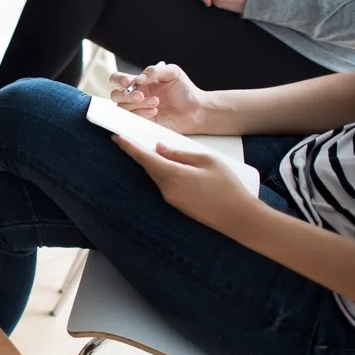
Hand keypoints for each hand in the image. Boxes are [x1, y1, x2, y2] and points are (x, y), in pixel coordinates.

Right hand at [110, 63, 208, 132]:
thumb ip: (154, 71)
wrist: (196, 109)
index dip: (118, 80)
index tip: (129, 82)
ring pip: (122, 109)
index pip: (117, 79)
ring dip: (138, 105)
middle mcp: (135, 96)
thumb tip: (138, 79)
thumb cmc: (184, 90)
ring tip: (156, 103)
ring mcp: (137, 110)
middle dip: (126, 95)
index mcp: (139, 82)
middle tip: (141, 95)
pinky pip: (131, 120)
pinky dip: (141, 115)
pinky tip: (155, 112)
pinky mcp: (142, 123)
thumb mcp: (173, 73)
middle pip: (115, 95)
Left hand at [113, 137, 259, 233]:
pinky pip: (164, 184)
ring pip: (156, 176)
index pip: (145, 158)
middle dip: (140, 153)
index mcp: (174, 175)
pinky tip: (170, 167)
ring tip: (156, 150)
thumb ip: (180, 153)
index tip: (117, 137)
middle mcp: (167, 189)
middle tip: (133, 139)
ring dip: (153, 163)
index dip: (129, 147)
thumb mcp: (207, 160)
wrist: (237, 217)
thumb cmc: (227, 186)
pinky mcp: (176, 205)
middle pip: (148, 167)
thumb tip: (159, 149)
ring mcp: (170, 199)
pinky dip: (163, 173)